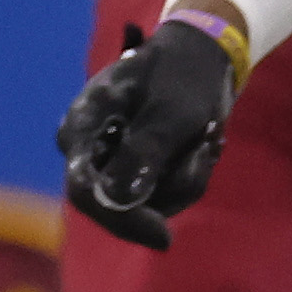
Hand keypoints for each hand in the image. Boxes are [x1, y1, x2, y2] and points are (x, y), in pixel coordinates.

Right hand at [59, 14, 243, 249]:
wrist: (201, 53)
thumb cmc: (182, 75)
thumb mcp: (170, 113)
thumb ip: (144, 154)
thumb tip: (120, 201)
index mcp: (83, 127)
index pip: (85, 191)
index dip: (121, 219)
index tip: (166, 238)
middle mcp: (89, 149)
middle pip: (121, 204)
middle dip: (176, 183)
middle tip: (208, 143)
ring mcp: (112, 161)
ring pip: (152, 202)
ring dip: (191, 174)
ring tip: (208, 133)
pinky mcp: (136, 169)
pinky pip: (166, 193)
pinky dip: (192, 172)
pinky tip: (205, 140)